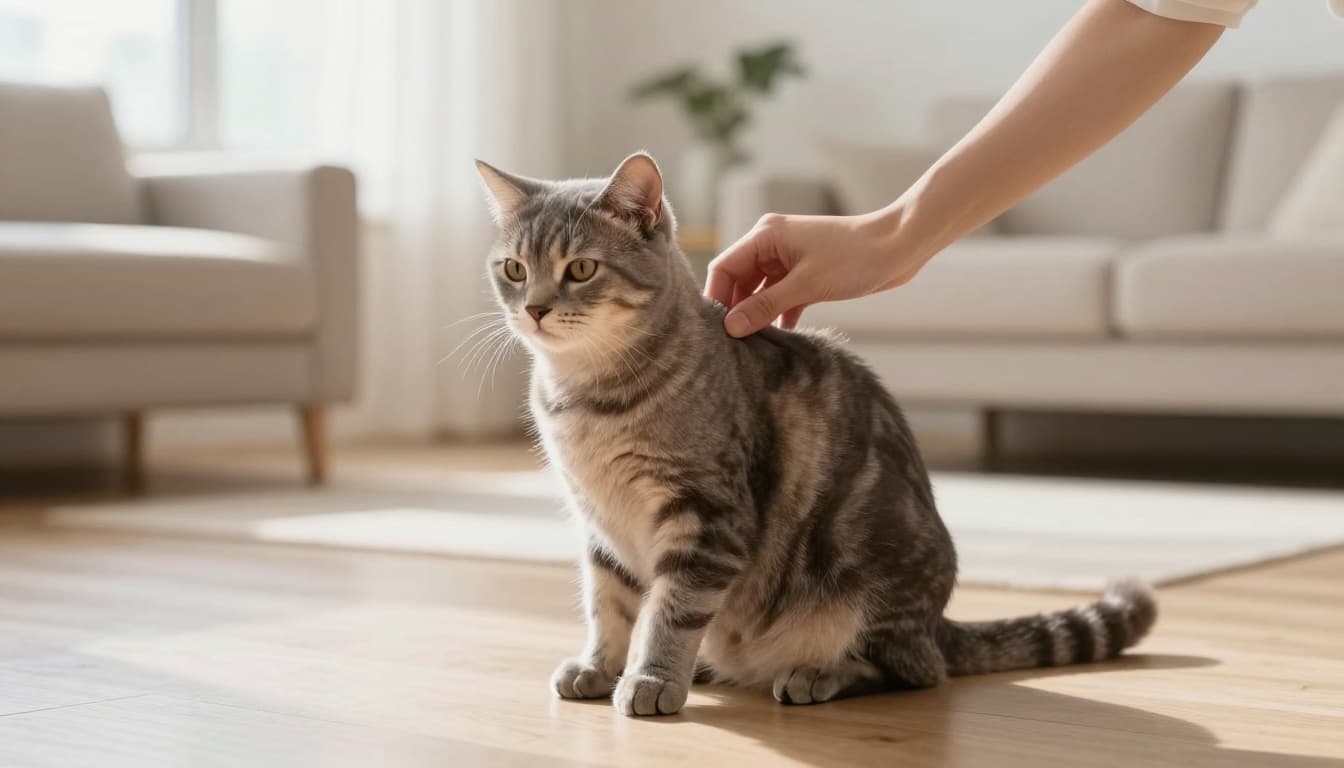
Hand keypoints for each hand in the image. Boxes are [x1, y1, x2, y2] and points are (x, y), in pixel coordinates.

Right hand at [705, 208, 924, 336]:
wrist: (901, 246)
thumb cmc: (856, 257)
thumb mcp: (806, 285)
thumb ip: (766, 305)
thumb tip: (731, 326)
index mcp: (766, 235)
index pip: (725, 267)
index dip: (717, 298)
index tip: (714, 330)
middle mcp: (773, 244)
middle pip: (740, 281)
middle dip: (736, 310)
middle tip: (732, 344)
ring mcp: (790, 259)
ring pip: (761, 291)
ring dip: (758, 315)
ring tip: (753, 345)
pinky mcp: (807, 274)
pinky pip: (782, 297)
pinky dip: (780, 315)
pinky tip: (780, 338)